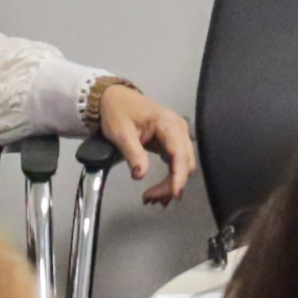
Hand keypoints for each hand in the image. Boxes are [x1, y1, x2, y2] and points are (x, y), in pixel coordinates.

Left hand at [83, 78, 195, 200]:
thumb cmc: (117, 111)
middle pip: (184, 163)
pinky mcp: (172, 141)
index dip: (178, 176)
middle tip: (152, 199)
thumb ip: (133, 154)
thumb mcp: (121, 133)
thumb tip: (140, 175)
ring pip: (183, 166)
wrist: (113, 98)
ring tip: (153, 198)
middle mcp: (178, 128)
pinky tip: (159, 190)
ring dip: (171, 184)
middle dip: (171, 184)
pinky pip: (176, 163)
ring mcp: (177, 135)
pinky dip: (169, 178)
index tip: (173, 193)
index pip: (179, 154)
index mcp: (168, 123)